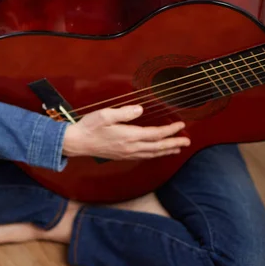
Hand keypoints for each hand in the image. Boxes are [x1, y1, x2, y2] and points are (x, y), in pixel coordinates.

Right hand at [62, 104, 190, 160]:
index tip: (180, 125)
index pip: (155, 134)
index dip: (169, 130)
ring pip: (152, 153)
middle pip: (158, 147)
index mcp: (129, 136)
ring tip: (177, 148)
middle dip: (174, 143)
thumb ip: (124, 112)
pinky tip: (157, 152)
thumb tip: (140, 109)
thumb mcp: (105, 115)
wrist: (77, 143)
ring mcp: (127, 153)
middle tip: (187, 141)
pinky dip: (155, 154)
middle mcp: (130, 147)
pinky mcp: (123, 155)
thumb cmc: (89, 127)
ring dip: (166, 150)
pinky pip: (144, 156)